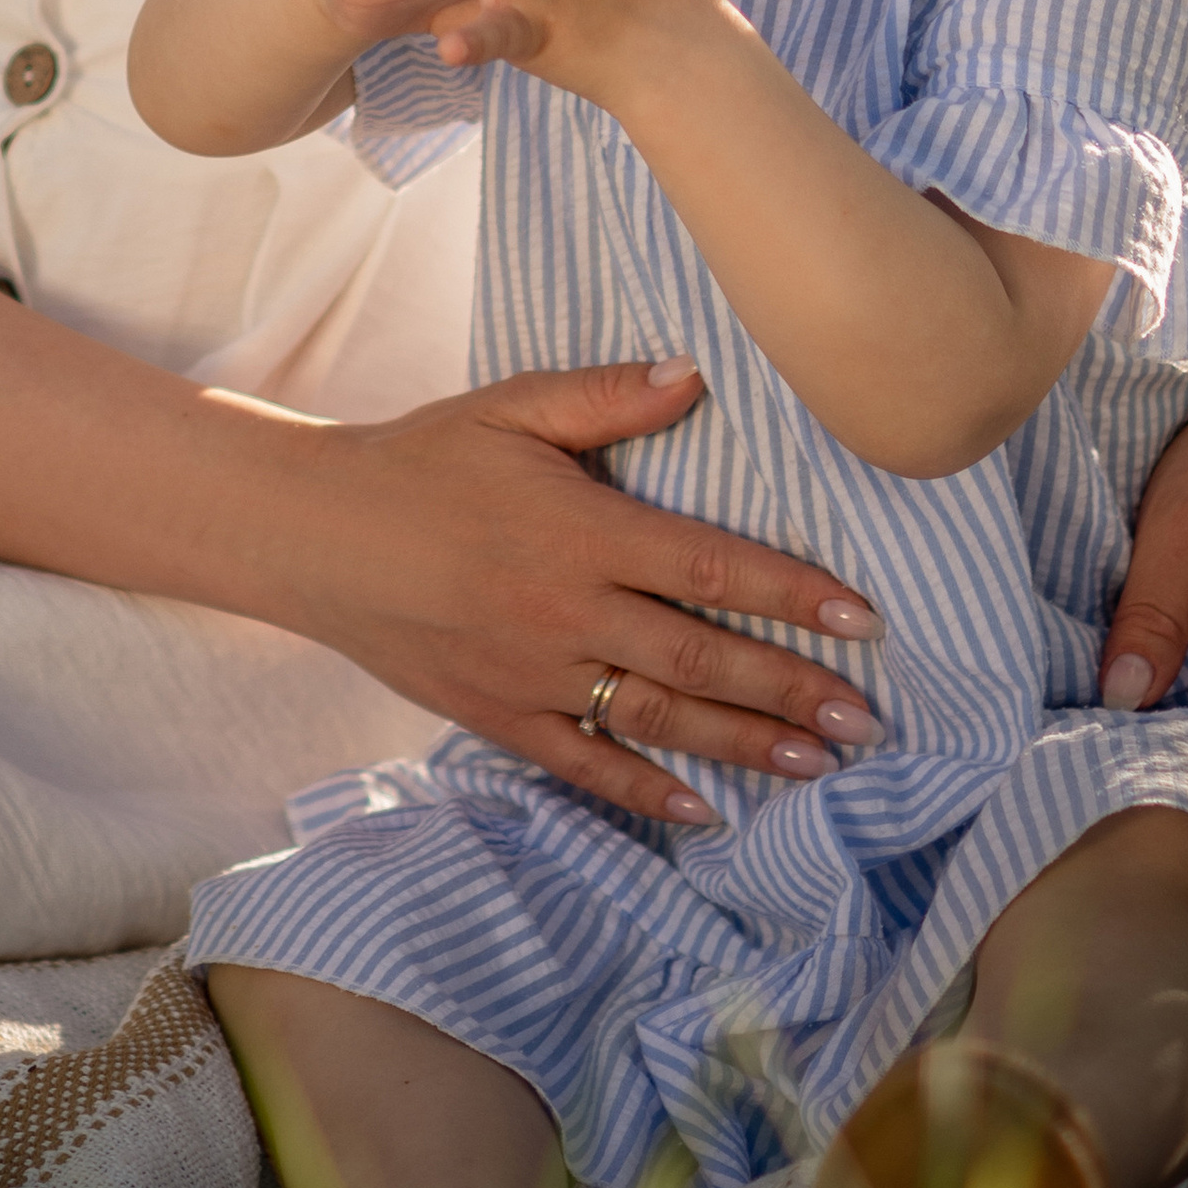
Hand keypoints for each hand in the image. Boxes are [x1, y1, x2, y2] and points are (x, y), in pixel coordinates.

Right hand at [272, 358, 889, 827]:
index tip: (864, 621)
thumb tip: (695, 374)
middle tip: (870, 722)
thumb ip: (607, 396)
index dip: (795, 596)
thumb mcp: (512, 407)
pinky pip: (586, 766)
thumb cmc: (423, 457)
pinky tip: (706, 812)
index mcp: (583, 531)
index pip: (713, 568)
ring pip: (660, 722)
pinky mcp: (500, 717)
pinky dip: (648, 794)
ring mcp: (535, 675)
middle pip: (703, 661)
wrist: (318, 535)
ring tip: (818, 766)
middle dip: (794, 692)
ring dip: (746, 747)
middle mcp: (569, 612)